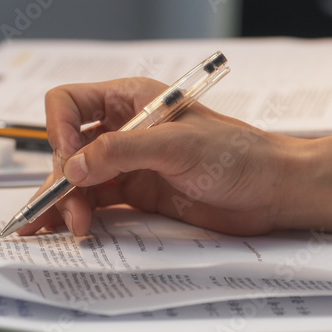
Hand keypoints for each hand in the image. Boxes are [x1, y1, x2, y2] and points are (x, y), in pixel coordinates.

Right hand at [18, 77, 305, 236]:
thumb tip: (73, 167)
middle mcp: (124, 130)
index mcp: (131, 101)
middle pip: (68, 149)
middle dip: (60, 178)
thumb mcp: (178, 146)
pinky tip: (78, 229)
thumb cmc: (238, 155)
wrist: (272, 190)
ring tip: (73, 228)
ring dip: (68, 203)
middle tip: (64, 209)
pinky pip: (99, 203)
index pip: (70, 103)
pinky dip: (83, 215)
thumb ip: (122, 152)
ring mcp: (130, 164)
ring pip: (78, 180)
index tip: (68, 161)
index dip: (59, 129)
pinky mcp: (139, 195)